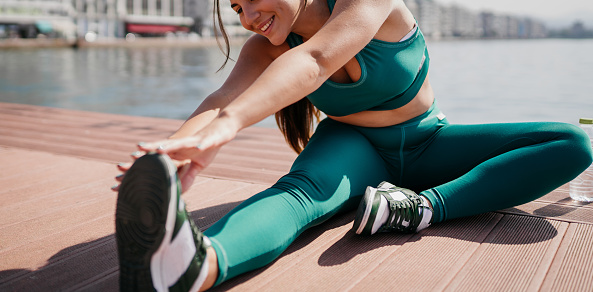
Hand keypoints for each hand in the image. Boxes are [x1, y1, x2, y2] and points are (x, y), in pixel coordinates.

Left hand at [112, 118, 237, 192]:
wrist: (222, 129)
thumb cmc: (207, 148)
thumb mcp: (196, 167)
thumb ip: (186, 177)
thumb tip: (178, 192)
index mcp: (176, 154)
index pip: (156, 162)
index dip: (142, 168)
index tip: (123, 178)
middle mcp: (180, 147)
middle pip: (160, 151)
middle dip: (145, 155)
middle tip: (128, 160)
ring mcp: (191, 142)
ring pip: (176, 144)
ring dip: (165, 146)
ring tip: (155, 149)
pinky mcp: (206, 140)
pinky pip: (202, 143)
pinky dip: (199, 145)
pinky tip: (196, 147)